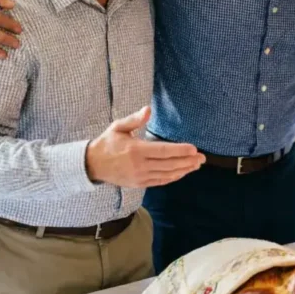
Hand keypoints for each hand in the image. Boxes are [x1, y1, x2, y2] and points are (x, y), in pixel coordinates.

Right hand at [86, 106, 205, 187]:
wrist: (92, 165)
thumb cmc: (107, 143)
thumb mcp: (118, 127)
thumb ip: (135, 119)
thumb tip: (148, 109)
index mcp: (135, 150)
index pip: (163, 151)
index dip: (180, 150)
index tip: (194, 149)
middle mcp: (139, 165)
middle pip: (169, 164)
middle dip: (187, 161)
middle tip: (202, 158)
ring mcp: (140, 177)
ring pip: (167, 174)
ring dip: (184, 170)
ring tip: (196, 165)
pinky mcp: (139, 184)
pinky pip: (160, 181)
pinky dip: (173, 177)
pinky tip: (182, 172)